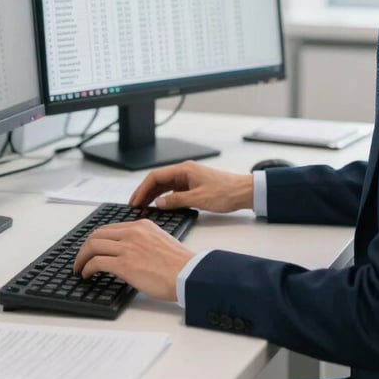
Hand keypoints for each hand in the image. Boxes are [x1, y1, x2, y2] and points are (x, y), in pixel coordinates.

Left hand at [73, 219, 193, 300]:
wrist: (188, 274)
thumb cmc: (179, 264)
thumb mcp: (160, 241)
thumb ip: (143, 241)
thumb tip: (129, 252)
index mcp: (142, 225)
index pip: (110, 228)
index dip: (97, 239)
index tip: (92, 249)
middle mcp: (132, 232)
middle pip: (97, 234)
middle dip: (85, 248)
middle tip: (81, 258)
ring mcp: (127, 247)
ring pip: (93, 246)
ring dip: (82, 258)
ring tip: (79, 268)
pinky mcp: (124, 264)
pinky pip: (96, 262)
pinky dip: (87, 268)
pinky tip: (87, 274)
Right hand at [129, 160, 253, 212]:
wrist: (244, 192)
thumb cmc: (225, 192)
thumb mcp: (199, 199)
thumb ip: (176, 201)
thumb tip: (159, 204)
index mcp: (184, 170)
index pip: (156, 177)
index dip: (143, 189)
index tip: (135, 201)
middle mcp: (185, 172)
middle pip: (158, 180)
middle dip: (145, 192)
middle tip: (134, 206)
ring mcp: (189, 179)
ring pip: (165, 186)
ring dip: (153, 196)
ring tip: (143, 208)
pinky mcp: (193, 186)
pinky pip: (174, 191)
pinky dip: (165, 198)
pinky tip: (160, 207)